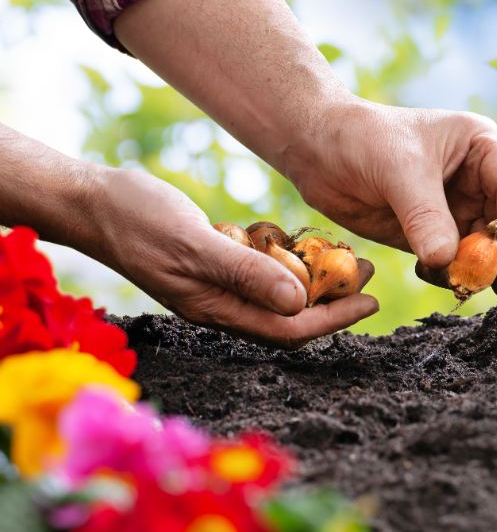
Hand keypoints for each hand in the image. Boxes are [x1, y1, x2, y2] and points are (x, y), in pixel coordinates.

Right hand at [86, 167, 378, 347]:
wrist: (89, 201)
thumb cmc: (135, 219)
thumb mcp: (195, 243)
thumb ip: (245, 272)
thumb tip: (299, 303)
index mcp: (217, 309)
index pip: (289, 330)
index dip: (335, 320)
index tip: (372, 301)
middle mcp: (220, 305)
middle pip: (290, 316)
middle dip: (334, 298)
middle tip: (369, 270)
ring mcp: (214, 285)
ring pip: (277, 293)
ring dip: (315, 278)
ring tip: (347, 255)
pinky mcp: (210, 263)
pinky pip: (258, 271)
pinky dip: (284, 259)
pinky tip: (300, 241)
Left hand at [282, 99, 496, 295]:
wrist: (315, 149)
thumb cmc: (361, 139)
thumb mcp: (399, 171)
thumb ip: (425, 217)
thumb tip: (446, 262)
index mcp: (481, 148)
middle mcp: (477, 180)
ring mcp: (455, 209)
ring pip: (483, 248)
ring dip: (478, 271)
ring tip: (465, 286)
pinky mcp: (431, 234)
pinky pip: (452, 262)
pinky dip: (448, 275)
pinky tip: (431, 276)